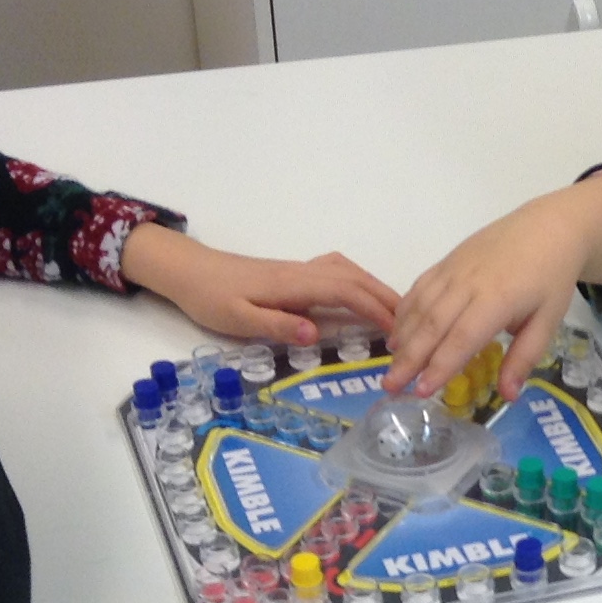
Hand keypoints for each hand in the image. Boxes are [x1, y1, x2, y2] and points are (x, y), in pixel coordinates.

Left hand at [121, 225, 396, 344]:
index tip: (399, 331)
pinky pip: (337, 272)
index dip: (375, 309)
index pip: (345, 292)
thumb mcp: (237, 319)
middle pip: (354, 278)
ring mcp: (299, 270)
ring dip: (374, 287)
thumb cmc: (210, 297)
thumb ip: (277, 325)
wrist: (188, 270)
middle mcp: (302, 272)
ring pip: (347, 271)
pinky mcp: (293, 273)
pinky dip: (358, 282)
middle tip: (414, 323)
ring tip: (396, 311)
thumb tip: (316, 333)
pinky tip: (361, 296)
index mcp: (293, 285)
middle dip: (385, 298)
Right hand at [386, 176, 601, 400]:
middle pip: (432, 325)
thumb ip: (524, 357)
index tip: (421, 391)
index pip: (462, 338)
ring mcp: (453, 269)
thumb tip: (508, 396)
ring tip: (391, 366)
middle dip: (410, 359)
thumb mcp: (548, 320)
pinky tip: (397, 334)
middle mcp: (468, 283)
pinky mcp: (446, 261)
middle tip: (390, 387)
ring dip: (403, 338)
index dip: (440, 366)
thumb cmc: (551, 277)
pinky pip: (419, 288)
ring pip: (420, 306)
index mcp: (497, 299)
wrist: (548, 226)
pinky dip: (404, 312)